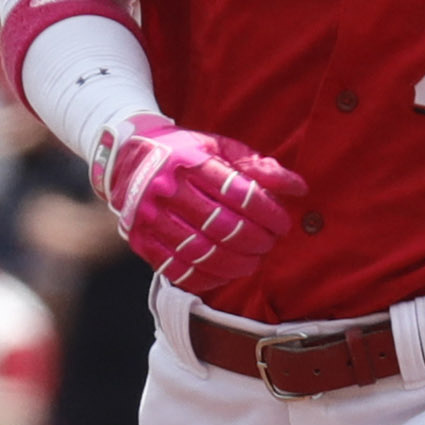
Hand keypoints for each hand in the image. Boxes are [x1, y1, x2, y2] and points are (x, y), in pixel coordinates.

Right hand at [94, 114, 305, 288]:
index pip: (239, 194)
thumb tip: (299, 188)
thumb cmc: (183, 152)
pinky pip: (176, 269)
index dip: (268, 214)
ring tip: (253, 262)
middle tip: (270, 244)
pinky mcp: (139, 240)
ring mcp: (149, 217)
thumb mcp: (219, 147)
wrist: (124, 156)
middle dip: (256, 241)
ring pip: (201, 252)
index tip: (282, 223)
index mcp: (190, 162)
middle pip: (223, 226)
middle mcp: (166, 189)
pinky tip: (224, 275)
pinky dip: (204, 278)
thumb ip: (258, 166)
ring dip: (236, 264)